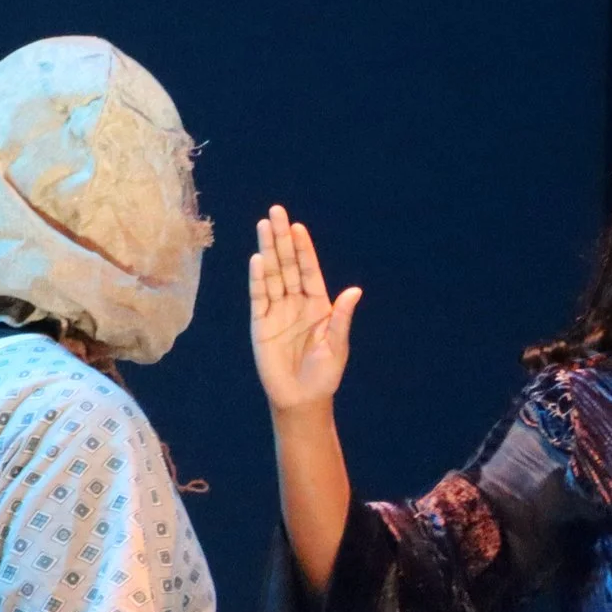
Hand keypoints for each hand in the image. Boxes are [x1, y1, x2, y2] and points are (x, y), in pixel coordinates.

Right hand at [250, 204, 362, 411]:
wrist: (301, 399)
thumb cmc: (323, 375)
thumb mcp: (337, 346)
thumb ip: (342, 318)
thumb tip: (354, 291)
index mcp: (318, 306)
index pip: (309, 271)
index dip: (303, 249)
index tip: (298, 227)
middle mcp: (296, 303)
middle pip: (288, 265)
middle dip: (282, 239)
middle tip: (276, 212)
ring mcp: (277, 311)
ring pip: (272, 275)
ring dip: (268, 250)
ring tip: (264, 225)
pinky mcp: (260, 323)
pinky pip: (259, 296)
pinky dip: (258, 279)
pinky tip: (257, 260)